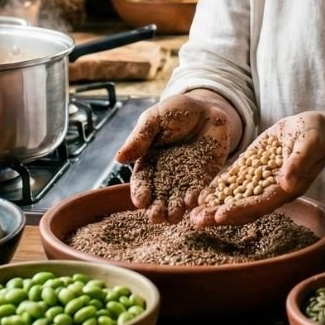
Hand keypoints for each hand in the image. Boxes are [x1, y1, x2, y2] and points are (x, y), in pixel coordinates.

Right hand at [114, 91, 235, 222]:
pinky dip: (198, 197)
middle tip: (156, 217)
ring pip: (178, 198)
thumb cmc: (175, 110)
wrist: (206, 106)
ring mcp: (186, 177)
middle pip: (159, 195)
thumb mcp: (154, 119)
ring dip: (176, 208)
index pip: (142, 181)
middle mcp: (166, 174)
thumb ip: (140, 138)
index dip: (140, 192)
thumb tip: (118, 158)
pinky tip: (195, 202)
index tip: (140, 202)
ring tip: (174, 217)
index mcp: (149, 161)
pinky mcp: (205, 175)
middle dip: (157, 207)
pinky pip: (200, 189)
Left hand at [190, 111, 324, 227]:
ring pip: (233, 198)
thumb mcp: (310, 144)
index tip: (220, 216)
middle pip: (243, 207)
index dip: (240, 210)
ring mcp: (258, 181)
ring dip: (213, 206)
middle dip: (219, 215)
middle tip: (196, 221)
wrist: (312, 129)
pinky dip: (216, 190)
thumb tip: (287, 181)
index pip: (260, 204)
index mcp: (286, 189)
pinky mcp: (251, 168)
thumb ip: (299, 162)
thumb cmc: (316, 136)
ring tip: (190, 214)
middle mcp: (270, 190)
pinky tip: (198, 196)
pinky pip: (232, 182)